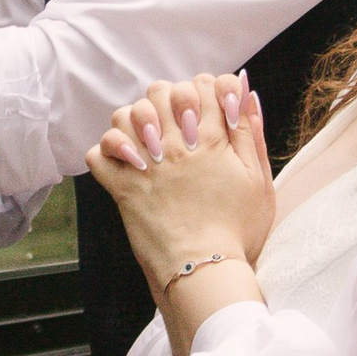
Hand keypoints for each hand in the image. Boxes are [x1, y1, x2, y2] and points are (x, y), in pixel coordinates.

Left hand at [85, 75, 272, 290]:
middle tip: (172, 126)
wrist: (204, 271)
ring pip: (124, 116)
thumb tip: (245, 92)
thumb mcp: (258, 180)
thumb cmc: (236, 231)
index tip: (205, 111)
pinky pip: (98, 155)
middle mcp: (174, 145)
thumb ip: (251, 133)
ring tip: (146, 142)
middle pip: (160, 91)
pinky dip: (106, 154)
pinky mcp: (123, 188)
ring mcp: (145, 165)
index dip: (203, 90)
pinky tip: (123, 163)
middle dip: (166, 100)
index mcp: (210, 140)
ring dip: (133, 123)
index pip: (202, 84)